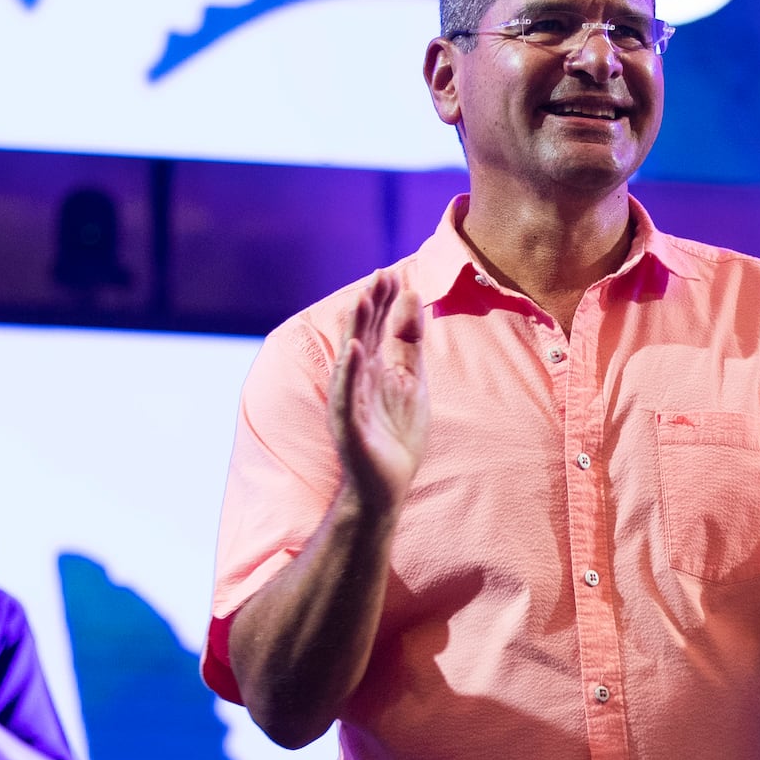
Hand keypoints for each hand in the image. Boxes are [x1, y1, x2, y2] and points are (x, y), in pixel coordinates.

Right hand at [329, 271, 428, 511]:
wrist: (384, 487)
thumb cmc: (396, 435)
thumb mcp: (412, 381)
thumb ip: (409, 342)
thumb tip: (412, 296)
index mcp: (373, 369)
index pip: (376, 327)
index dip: (383, 302)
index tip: (391, 273)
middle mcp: (357, 381)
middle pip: (362, 335)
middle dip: (371, 305)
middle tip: (379, 274)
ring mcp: (350, 402)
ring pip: (351, 360)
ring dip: (356, 329)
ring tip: (362, 300)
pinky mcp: (349, 425)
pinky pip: (346, 395)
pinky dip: (349, 372)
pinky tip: (353, 351)